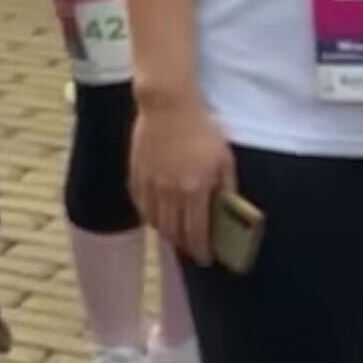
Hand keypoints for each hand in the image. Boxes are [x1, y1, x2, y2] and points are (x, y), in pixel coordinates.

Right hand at [128, 93, 236, 268]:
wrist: (166, 104)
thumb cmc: (202, 128)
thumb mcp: (224, 158)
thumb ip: (226, 188)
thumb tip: (228, 212)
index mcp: (193, 190)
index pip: (196, 231)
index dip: (201, 249)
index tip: (207, 259)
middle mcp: (168, 192)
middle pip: (172, 230)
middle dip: (183, 245)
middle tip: (192, 250)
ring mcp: (149, 183)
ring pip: (153, 220)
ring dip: (165, 233)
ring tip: (175, 236)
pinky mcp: (135, 172)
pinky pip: (139, 203)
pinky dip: (148, 215)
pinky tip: (155, 216)